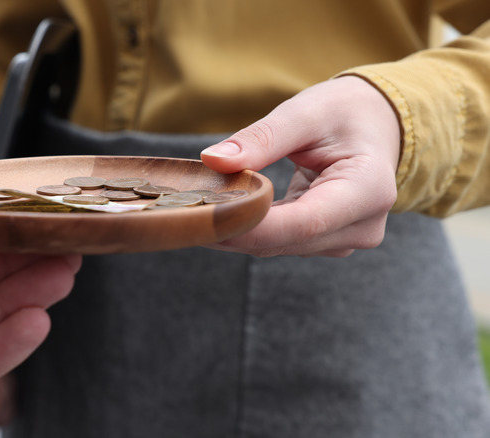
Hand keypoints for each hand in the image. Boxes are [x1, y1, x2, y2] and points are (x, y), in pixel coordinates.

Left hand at [201, 76, 400, 256]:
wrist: (376, 125)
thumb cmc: (344, 112)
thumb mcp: (305, 112)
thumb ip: (261, 138)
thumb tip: (213, 160)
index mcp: (369, 190)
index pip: (303, 222)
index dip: (251, 225)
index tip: (204, 215)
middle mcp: (361, 226)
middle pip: (284, 240)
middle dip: (232, 227)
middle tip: (182, 209)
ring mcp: (344, 239)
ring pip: (275, 246)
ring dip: (235, 230)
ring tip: (194, 206)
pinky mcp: (325, 242)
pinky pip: (277, 241)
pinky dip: (247, 228)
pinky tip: (216, 212)